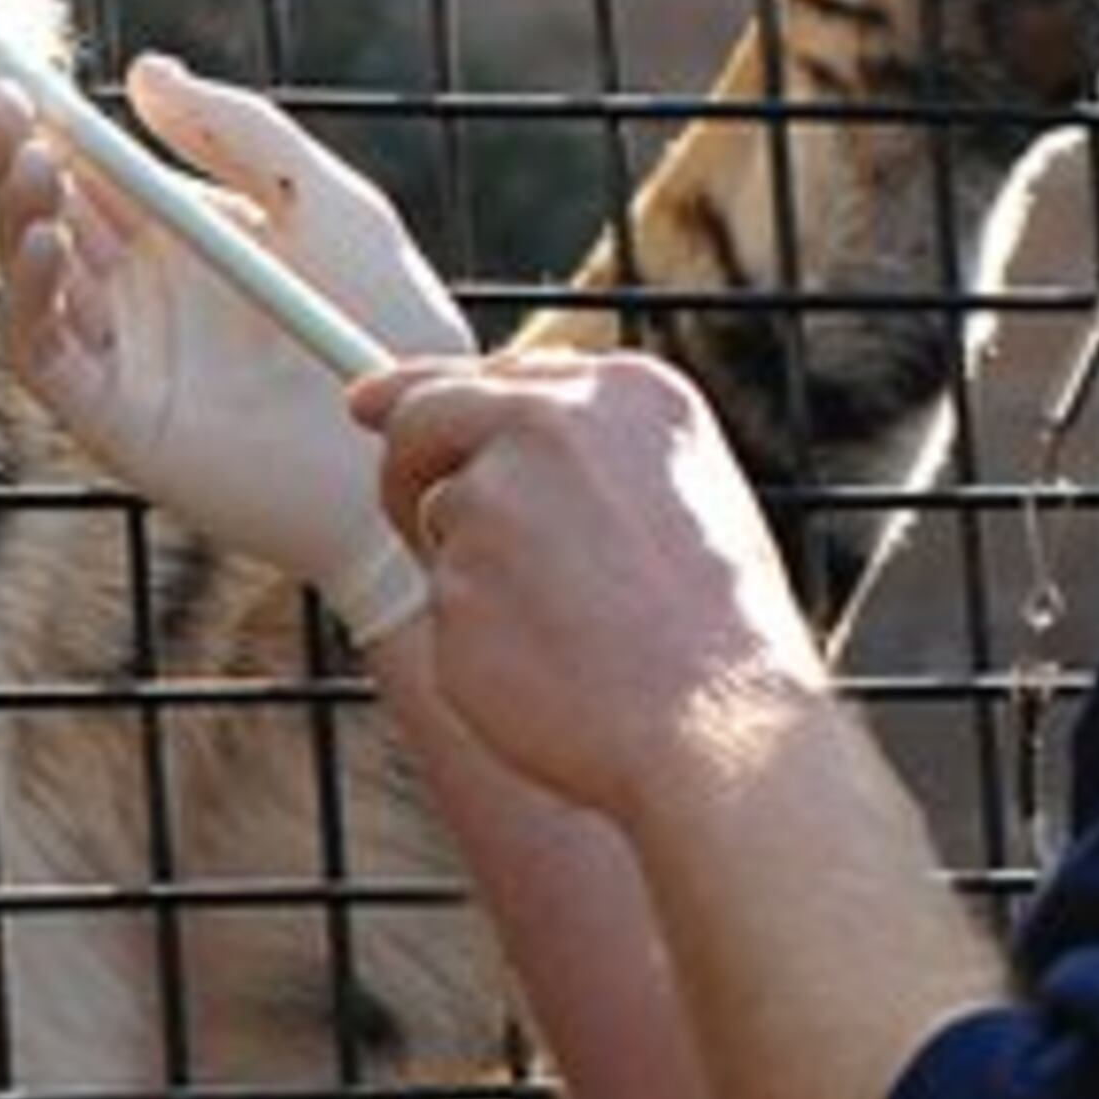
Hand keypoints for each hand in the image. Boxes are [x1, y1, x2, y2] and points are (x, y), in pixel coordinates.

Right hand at [0, 49, 470, 638]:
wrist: (412, 439)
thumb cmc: (387, 323)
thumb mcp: (324, 201)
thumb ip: (241, 133)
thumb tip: (142, 69)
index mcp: (178, 233)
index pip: (81, 160)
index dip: (27, 110)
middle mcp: (135, 289)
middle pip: (39, 205)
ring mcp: (119, 353)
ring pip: (31, 272)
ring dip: (13, 207)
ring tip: (28, 154)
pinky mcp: (112, 418)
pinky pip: (46, 351)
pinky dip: (30, 293)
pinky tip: (44, 239)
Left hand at [354, 351, 832, 824]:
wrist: (722, 726)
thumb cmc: (720, 631)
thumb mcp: (683, 494)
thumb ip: (587, 453)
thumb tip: (493, 451)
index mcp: (624, 391)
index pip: (494, 372)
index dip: (425, 392)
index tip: (376, 401)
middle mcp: (551, 423)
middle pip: (422, 417)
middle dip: (405, 464)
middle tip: (407, 511)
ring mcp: (495, 499)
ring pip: (442, 523)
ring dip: (477, 572)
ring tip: (572, 629)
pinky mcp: (454, 582)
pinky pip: (447, 607)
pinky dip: (481, 641)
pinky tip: (552, 667)